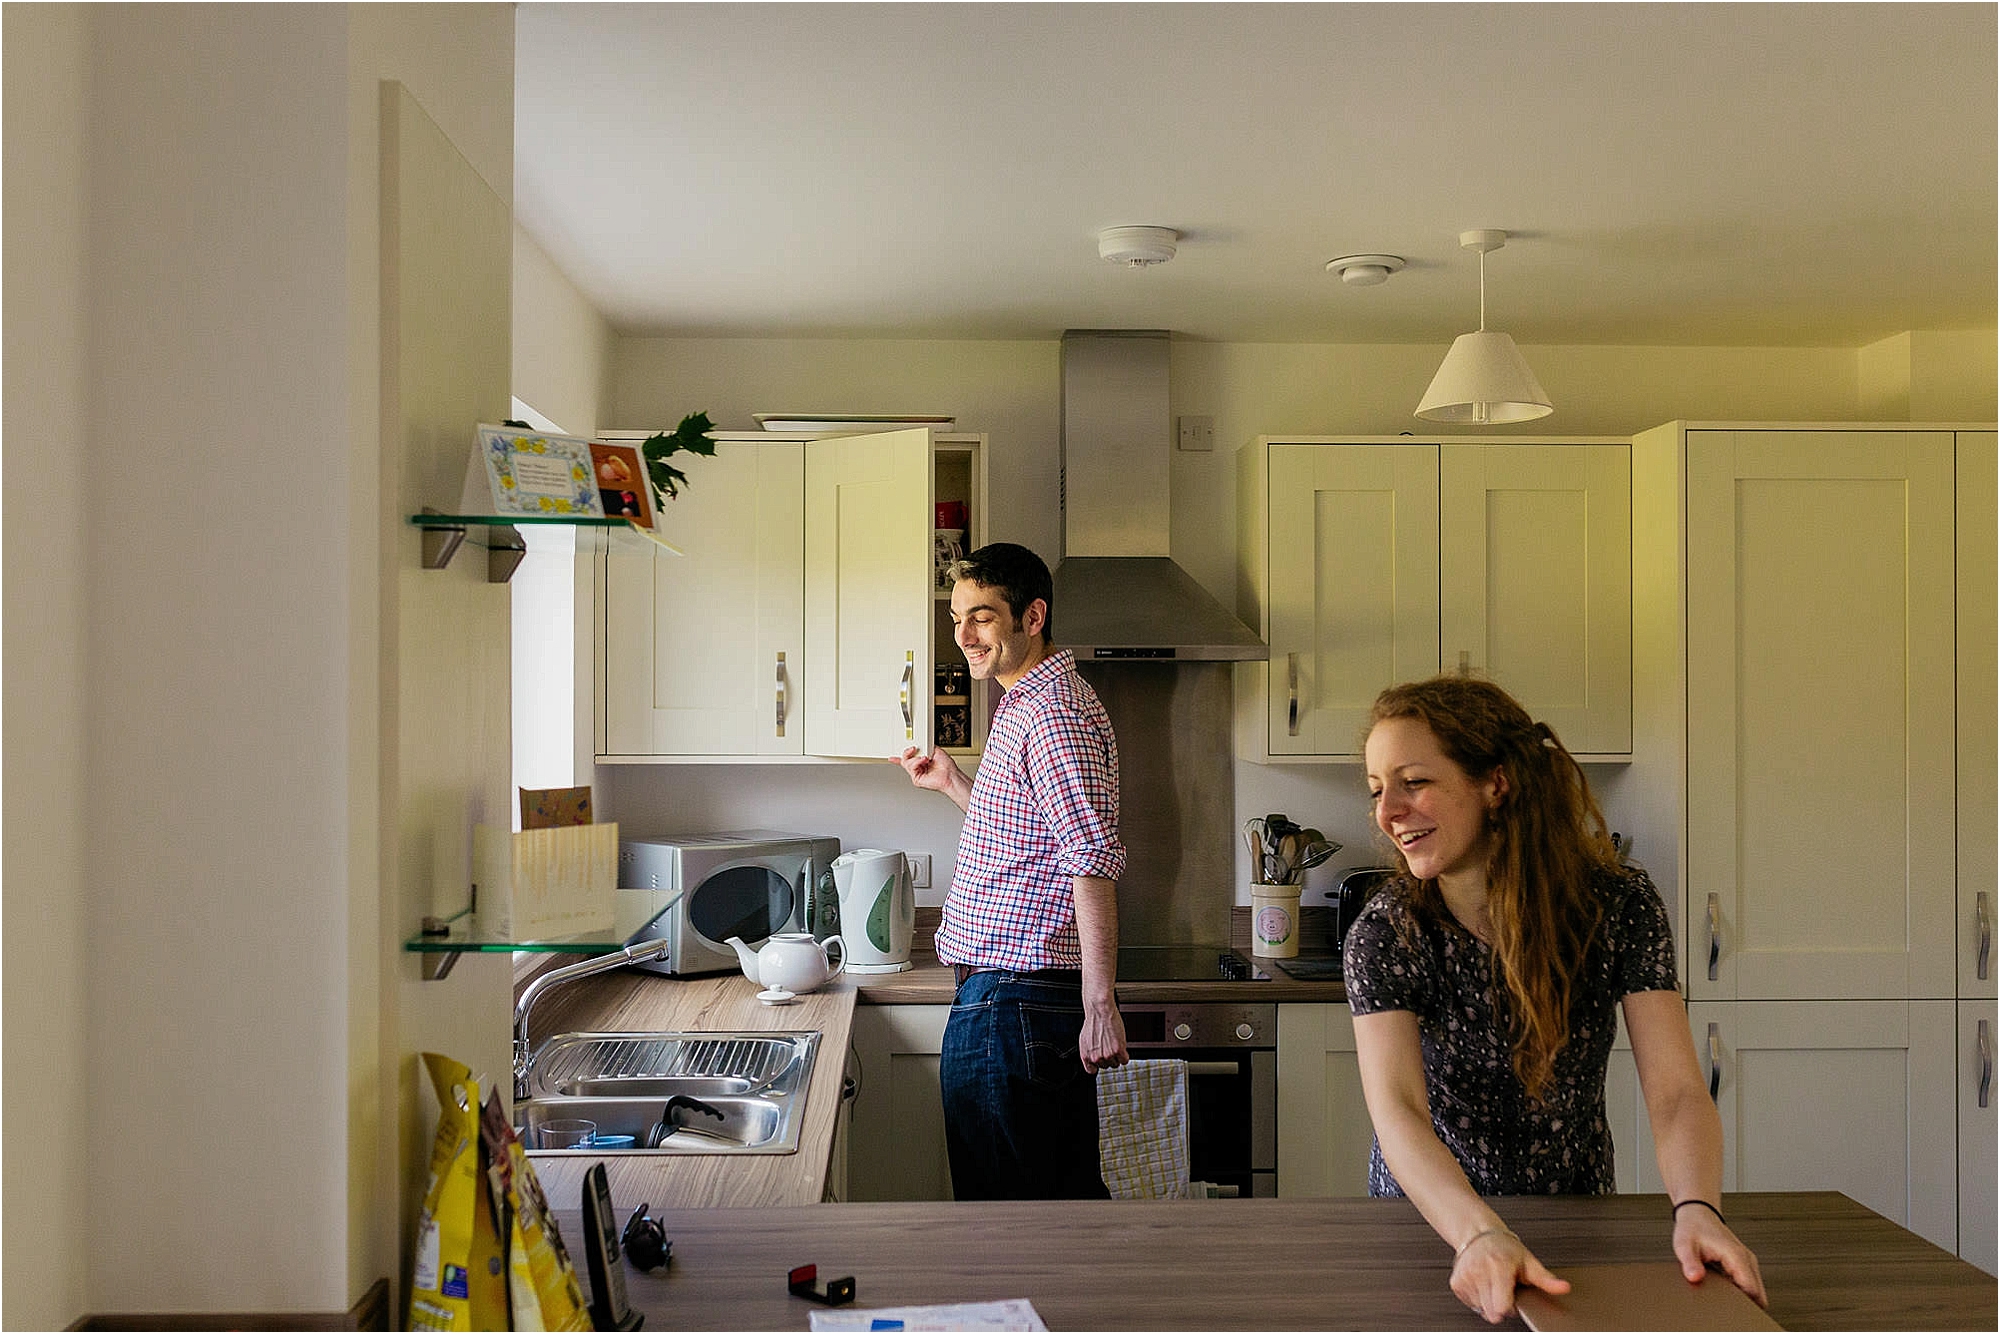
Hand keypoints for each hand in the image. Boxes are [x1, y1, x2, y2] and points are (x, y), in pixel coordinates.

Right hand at [893, 745, 960, 794]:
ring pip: (906, 763)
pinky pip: (911, 768)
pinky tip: (924, 761)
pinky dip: (917, 762)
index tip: (892, 757)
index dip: (898, 759)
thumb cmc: (947, 766)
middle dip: (907, 752)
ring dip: (915, 758)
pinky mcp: (916, 779)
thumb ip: (925, 746)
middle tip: (913, 749)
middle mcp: (919, 768)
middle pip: (904, 759)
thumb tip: (919, 743)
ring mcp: (917, 774)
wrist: (950, 775)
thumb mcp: (935, 750)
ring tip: (925, 758)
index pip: (908, 759)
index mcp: (922, 761)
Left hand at [1078, 999, 1127, 1074]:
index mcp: (1086, 1055)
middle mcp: (1096, 1057)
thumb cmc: (1093, 1021)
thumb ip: (1088, 1052)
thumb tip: (1092, 1058)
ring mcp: (1108, 1055)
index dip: (1097, 1065)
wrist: (1100, 1011)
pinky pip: (1125, 1060)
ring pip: (1116, 1064)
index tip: (1101, 1061)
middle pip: (1106, 1066)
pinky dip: (1125, 1056)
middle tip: (1109, 1047)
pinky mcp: (1118, 1050)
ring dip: (1117, 1057)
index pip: (1092, 1070)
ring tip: (1114, 1045)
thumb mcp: (1085, 1040)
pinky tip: (1122, 1048)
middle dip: (1108, 1058)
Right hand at [1450, 1229, 1568, 1324]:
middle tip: (1504, 1290)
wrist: (1477, 1233)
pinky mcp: (1456, 1284)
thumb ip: (1546, 1279)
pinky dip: (1478, 1298)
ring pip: (1481, 1309)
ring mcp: (1465, 1278)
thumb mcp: (1528, 1261)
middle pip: (1492, 1312)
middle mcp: (1479, 1272)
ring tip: (1493, 1284)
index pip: (1502, 1307)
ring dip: (1489, 1302)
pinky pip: (1471, 1304)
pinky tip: (1483, 1284)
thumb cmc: (1504, 1247)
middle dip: (1501, 1306)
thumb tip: (1563, 1287)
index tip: (1512, 1295)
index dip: (1510, 1307)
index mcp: (1498, 1268)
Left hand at [1673, 1206, 1767, 1306]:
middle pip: (1757, 1294)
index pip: (1752, 1290)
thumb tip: (1695, 1277)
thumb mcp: (1684, 1246)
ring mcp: (1747, 1262)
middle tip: (1726, 1308)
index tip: (1731, 1311)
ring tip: (1723, 1298)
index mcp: (1736, 1255)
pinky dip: (1740, 1291)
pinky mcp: (1743, 1264)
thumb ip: (1690, 1263)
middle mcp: (1746, 1259)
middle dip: (1745, 1304)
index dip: (1744, 1305)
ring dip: (1743, 1297)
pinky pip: (1748, 1284)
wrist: (1698, 1213)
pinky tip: (1724, 1291)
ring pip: (1755, 1290)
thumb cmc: (1692, 1227)